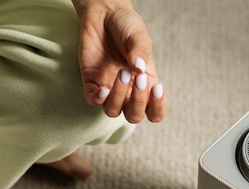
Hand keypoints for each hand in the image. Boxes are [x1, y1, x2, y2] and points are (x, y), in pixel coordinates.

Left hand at [74, 2, 165, 122]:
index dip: (157, 107)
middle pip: (134, 116)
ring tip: (123, 72)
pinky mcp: (91, 81)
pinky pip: (93, 101)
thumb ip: (141, 52)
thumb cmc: (126, 27)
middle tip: (139, 77)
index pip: (154, 112)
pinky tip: (103, 87)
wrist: (104, 13)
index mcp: (145, 85)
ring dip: (119, 97)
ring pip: (113, 111)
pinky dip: (98, 99)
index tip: (157, 88)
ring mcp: (109, 88)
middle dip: (138, 101)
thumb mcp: (140, 37)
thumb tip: (139, 69)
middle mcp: (128, 91)